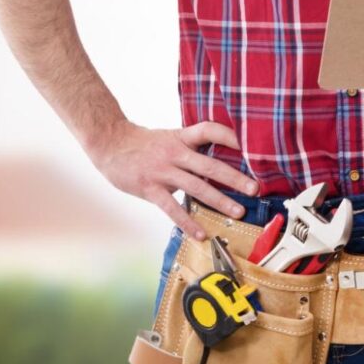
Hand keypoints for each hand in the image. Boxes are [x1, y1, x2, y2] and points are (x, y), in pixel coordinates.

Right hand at [86, 120, 258, 239]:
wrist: (108, 142)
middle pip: (209, 164)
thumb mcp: (170, 138)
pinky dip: (187, 222)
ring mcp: (162, 171)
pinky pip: (171, 208)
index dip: (230, 136)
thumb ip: (192, 149)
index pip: (210, 130)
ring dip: (219, 200)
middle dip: (234, 177)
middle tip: (255, 188)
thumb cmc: (144, 144)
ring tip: (238, 212)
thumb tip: (221, 163)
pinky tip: (201, 233)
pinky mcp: (150, 188)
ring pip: (196, 186)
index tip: (251, 146)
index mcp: (182, 138)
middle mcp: (174, 153)